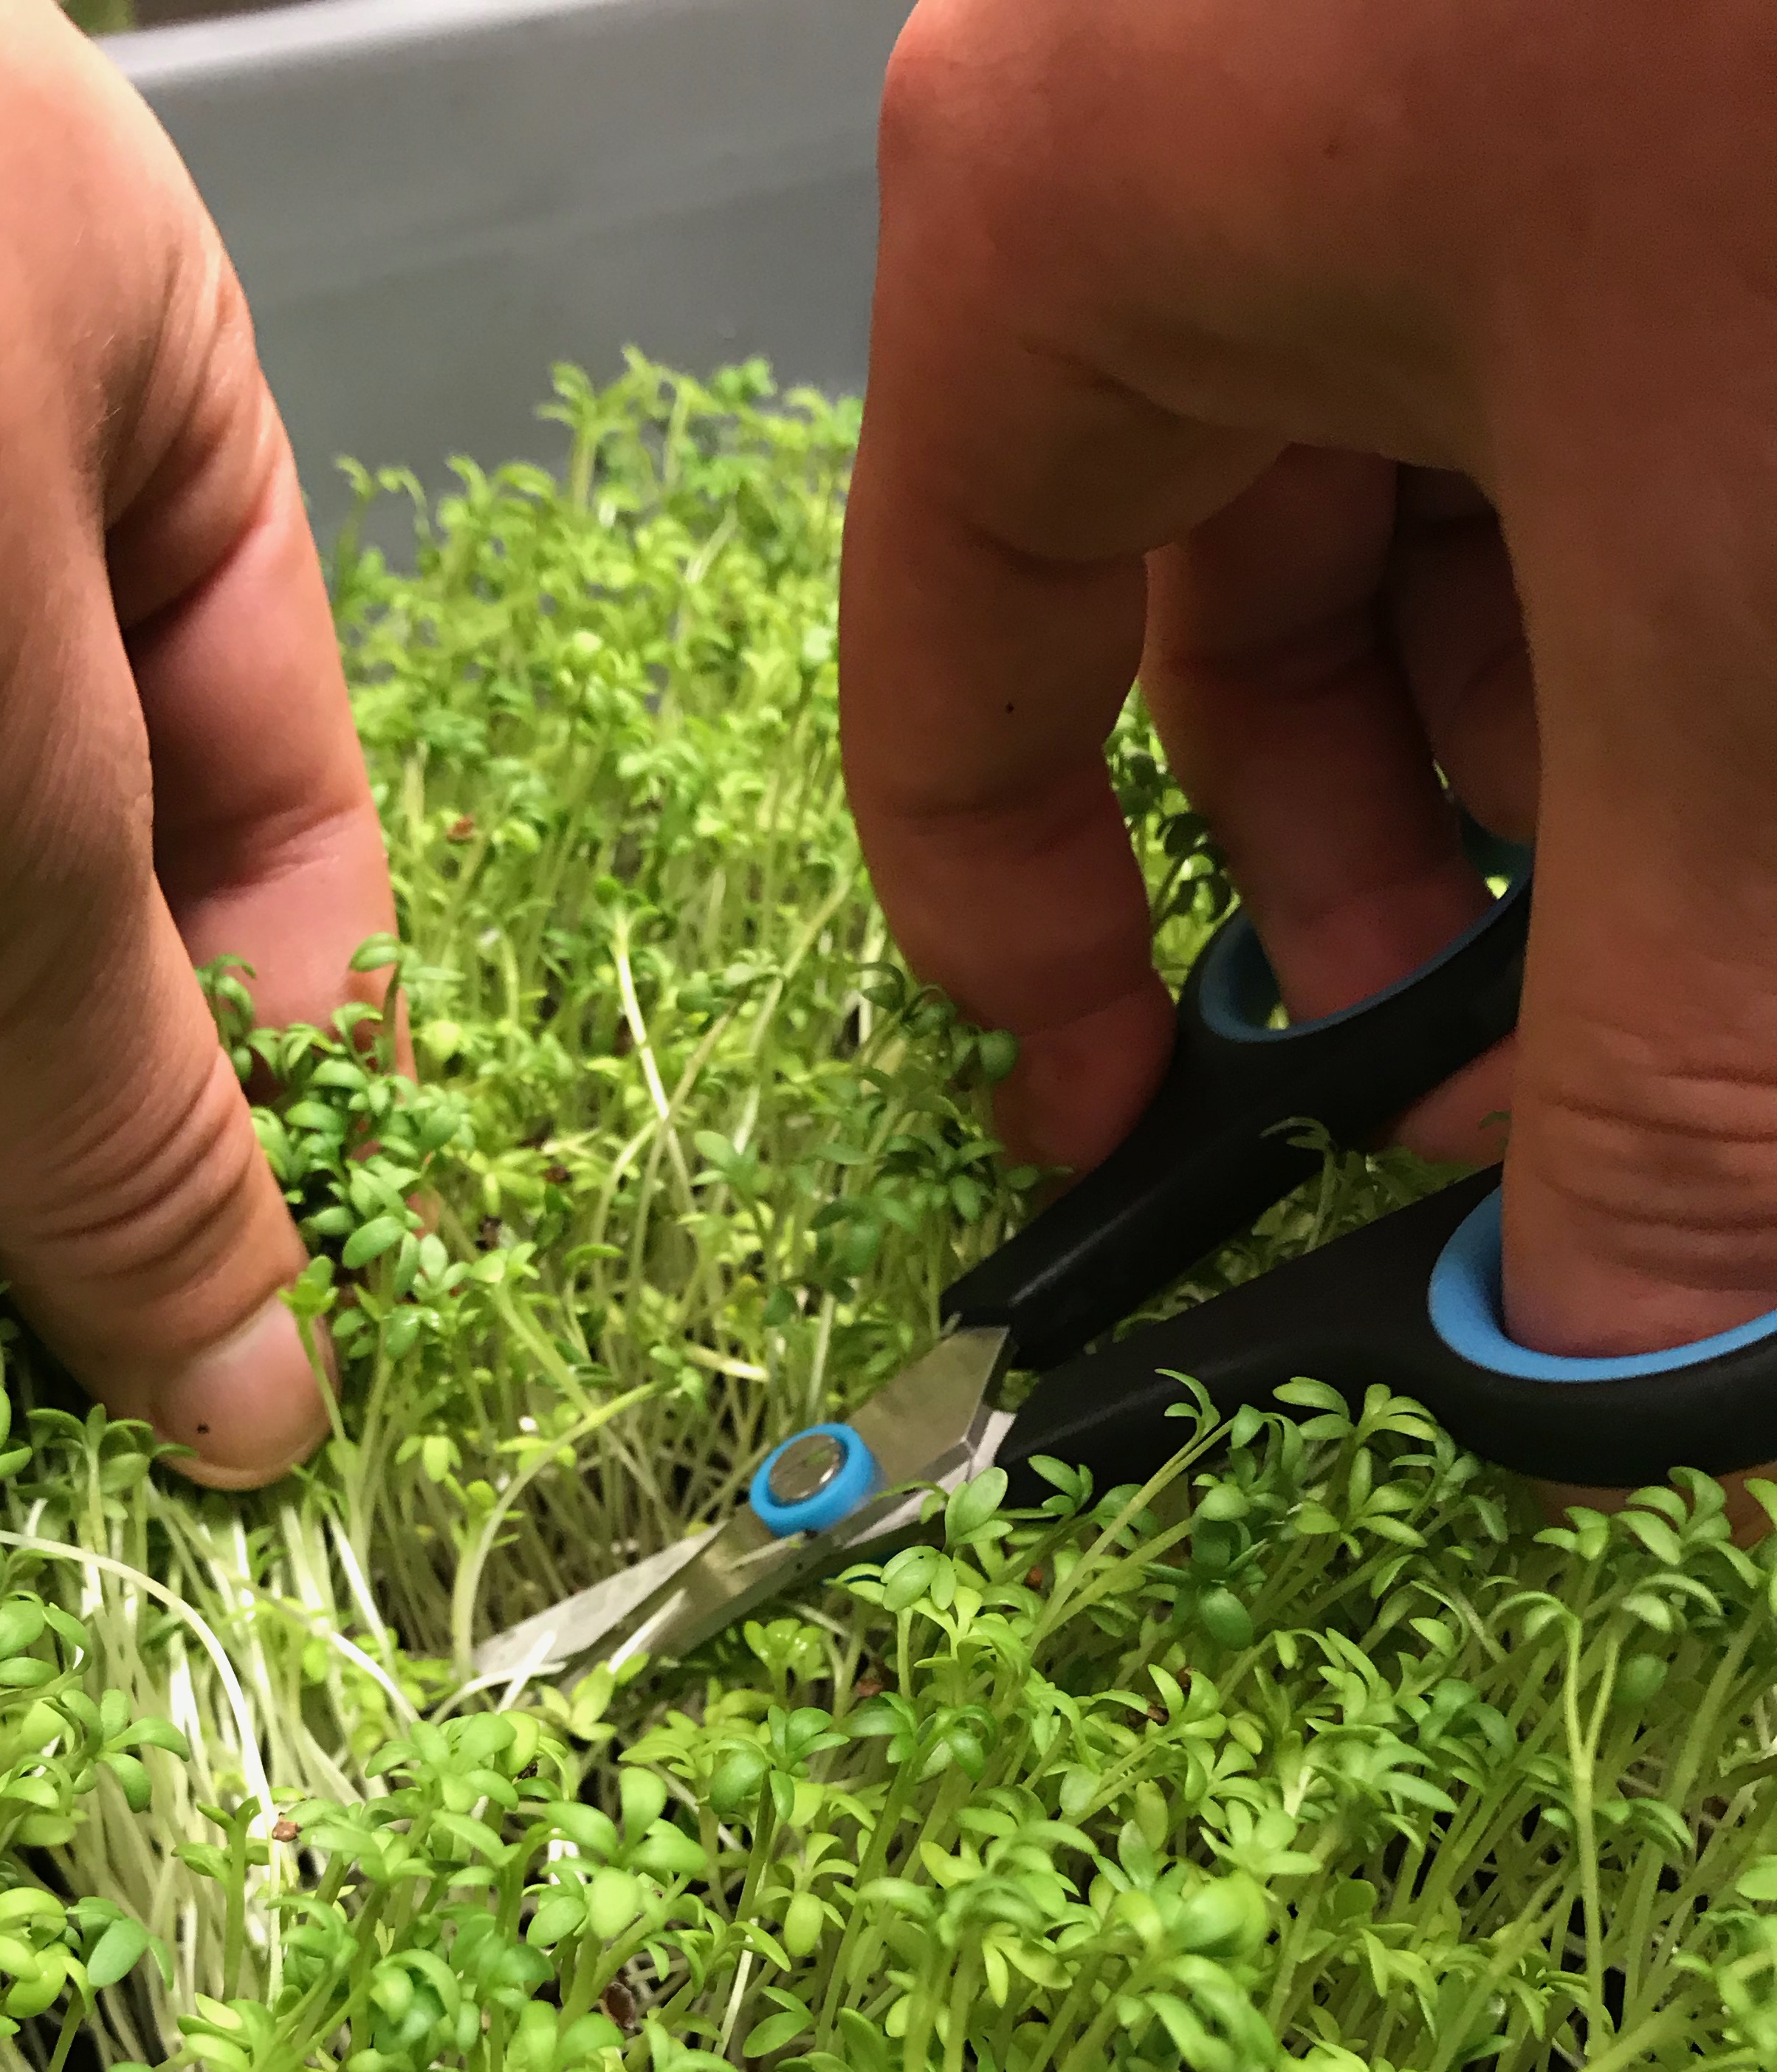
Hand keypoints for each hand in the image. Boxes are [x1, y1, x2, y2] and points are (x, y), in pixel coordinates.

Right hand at [842, 0, 1776, 1368]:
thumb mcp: (1731, 619)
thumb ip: (1666, 1030)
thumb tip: (1621, 1366)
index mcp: (1083, 218)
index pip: (947, 675)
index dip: (1029, 955)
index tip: (1137, 1140)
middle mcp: (1204, 104)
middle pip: (1206, 596)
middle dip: (1372, 860)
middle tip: (1512, 1062)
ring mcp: (1418, 48)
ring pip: (1426, 472)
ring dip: (1556, 716)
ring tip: (1700, 858)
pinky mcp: (1612, 48)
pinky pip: (1574, 335)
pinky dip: (1663, 533)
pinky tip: (1748, 654)